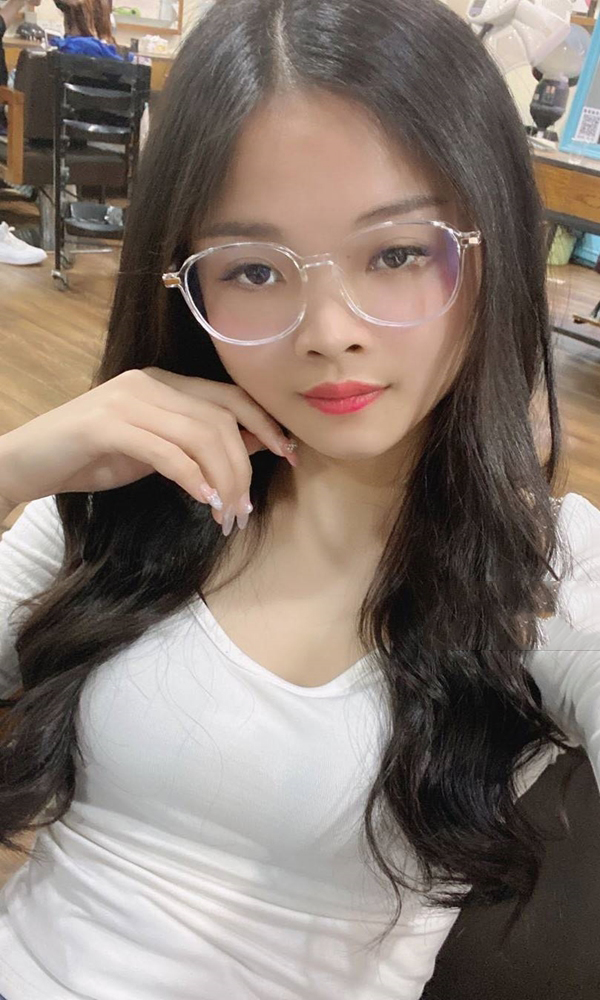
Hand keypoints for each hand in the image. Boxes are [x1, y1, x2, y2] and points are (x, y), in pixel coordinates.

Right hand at [0, 368, 296, 535]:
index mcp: (163, 382)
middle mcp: (148, 382)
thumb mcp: (154, 448)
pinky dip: (191, 477)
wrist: (27, 462)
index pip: (229, 396)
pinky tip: (202, 500)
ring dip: (223, 478)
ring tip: (227, 513)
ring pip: (199, 435)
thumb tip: (253, 444)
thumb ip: (196, 441)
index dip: (265, 424)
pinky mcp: (105, 425)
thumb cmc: (90, 457)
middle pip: (220, 418)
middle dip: (245, 465)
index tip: (290, 454)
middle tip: (245, 509)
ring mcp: (126, 400)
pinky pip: (165, 451)